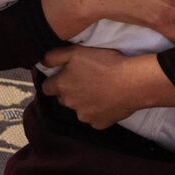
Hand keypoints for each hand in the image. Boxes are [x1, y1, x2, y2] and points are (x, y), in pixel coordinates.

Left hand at [42, 46, 174, 128]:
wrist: (132, 82)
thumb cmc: (105, 63)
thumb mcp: (77, 51)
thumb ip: (54, 56)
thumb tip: (42, 62)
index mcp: (61, 86)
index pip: (47, 87)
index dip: (56, 80)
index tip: (67, 75)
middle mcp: (69, 103)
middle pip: (63, 99)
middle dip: (70, 91)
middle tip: (86, 80)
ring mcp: (83, 116)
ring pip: (78, 109)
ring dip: (84, 101)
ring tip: (100, 89)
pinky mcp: (97, 124)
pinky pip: (94, 118)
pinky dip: (98, 111)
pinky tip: (108, 100)